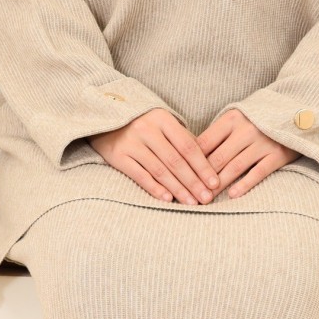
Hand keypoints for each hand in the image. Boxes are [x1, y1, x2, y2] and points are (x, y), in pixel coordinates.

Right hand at [89, 107, 220, 203]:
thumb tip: (207, 163)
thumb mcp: (162, 123)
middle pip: (176, 161)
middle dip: (194, 182)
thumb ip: (182, 139)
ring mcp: (131, 142)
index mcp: (163, 119)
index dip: (203, 166)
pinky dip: (155, 188)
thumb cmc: (142, 123)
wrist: (104, 115)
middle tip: (207, 199)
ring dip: (178, 189)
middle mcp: (146, 129)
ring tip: (191, 203)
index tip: (215, 183)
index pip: (188, 146)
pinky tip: (168, 199)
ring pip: (160, 170)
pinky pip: (140, 175)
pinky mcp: (117, 155)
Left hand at [195, 109, 297, 197]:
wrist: (295, 113)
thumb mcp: (237, 120)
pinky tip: (233, 195)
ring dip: (219, 185)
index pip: (204, 142)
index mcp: (231, 119)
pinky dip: (244, 184)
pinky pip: (258, 172)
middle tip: (190, 194)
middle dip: (202, 178)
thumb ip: (218, 135)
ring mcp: (262, 142)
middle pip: (217, 157)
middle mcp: (246, 129)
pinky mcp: (277, 155)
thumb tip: (191, 156)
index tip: (180, 176)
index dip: (190, 161)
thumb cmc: (257, 121)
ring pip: (234, 167)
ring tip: (207, 198)